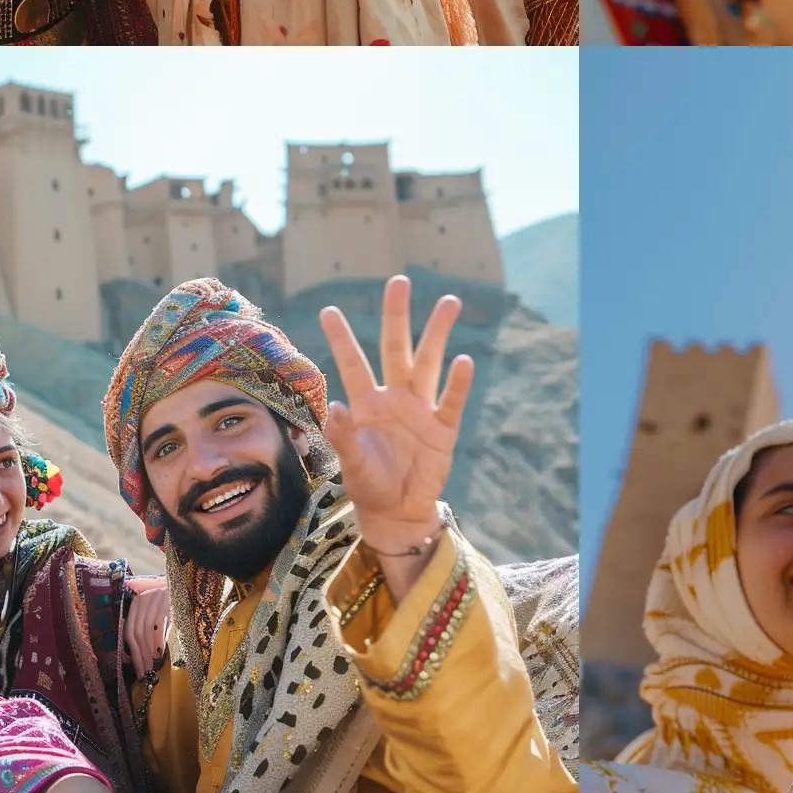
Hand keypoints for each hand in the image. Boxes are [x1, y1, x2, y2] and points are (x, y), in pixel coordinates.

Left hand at [126, 577, 172, 677]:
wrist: (188, 580)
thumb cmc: (175, 601)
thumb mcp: (158, 614)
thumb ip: (149, 630)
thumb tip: (146, 656)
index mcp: (136, 605)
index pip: (129, 633)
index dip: (133, 654)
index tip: (139, 670)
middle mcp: (141, 600)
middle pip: (136, 634)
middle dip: (140, 656)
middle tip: (145, 673)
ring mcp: (152, 599)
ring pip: (145, 631)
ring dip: (148, 652)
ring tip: (152, 667)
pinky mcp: (164, 600)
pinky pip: (157, 625)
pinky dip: (157, 641)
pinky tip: (160, 654)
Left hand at [320, 276, 472, 550]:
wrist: (397, 511)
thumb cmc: (369, 483)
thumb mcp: (351, 462)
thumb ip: (343, 437)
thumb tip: (336, 408)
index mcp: (367, 403)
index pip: (352, 364)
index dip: (341, 338)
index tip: (328, 310)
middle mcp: (394, 397)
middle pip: (395, 348)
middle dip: (397, 316)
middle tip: (399, 281)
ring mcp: (421, 409)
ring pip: (428, 362)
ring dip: (438, 332)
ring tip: (449, 302)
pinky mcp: (443, 428)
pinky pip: (451, 401)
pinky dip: (458, 383)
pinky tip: (464, 361)